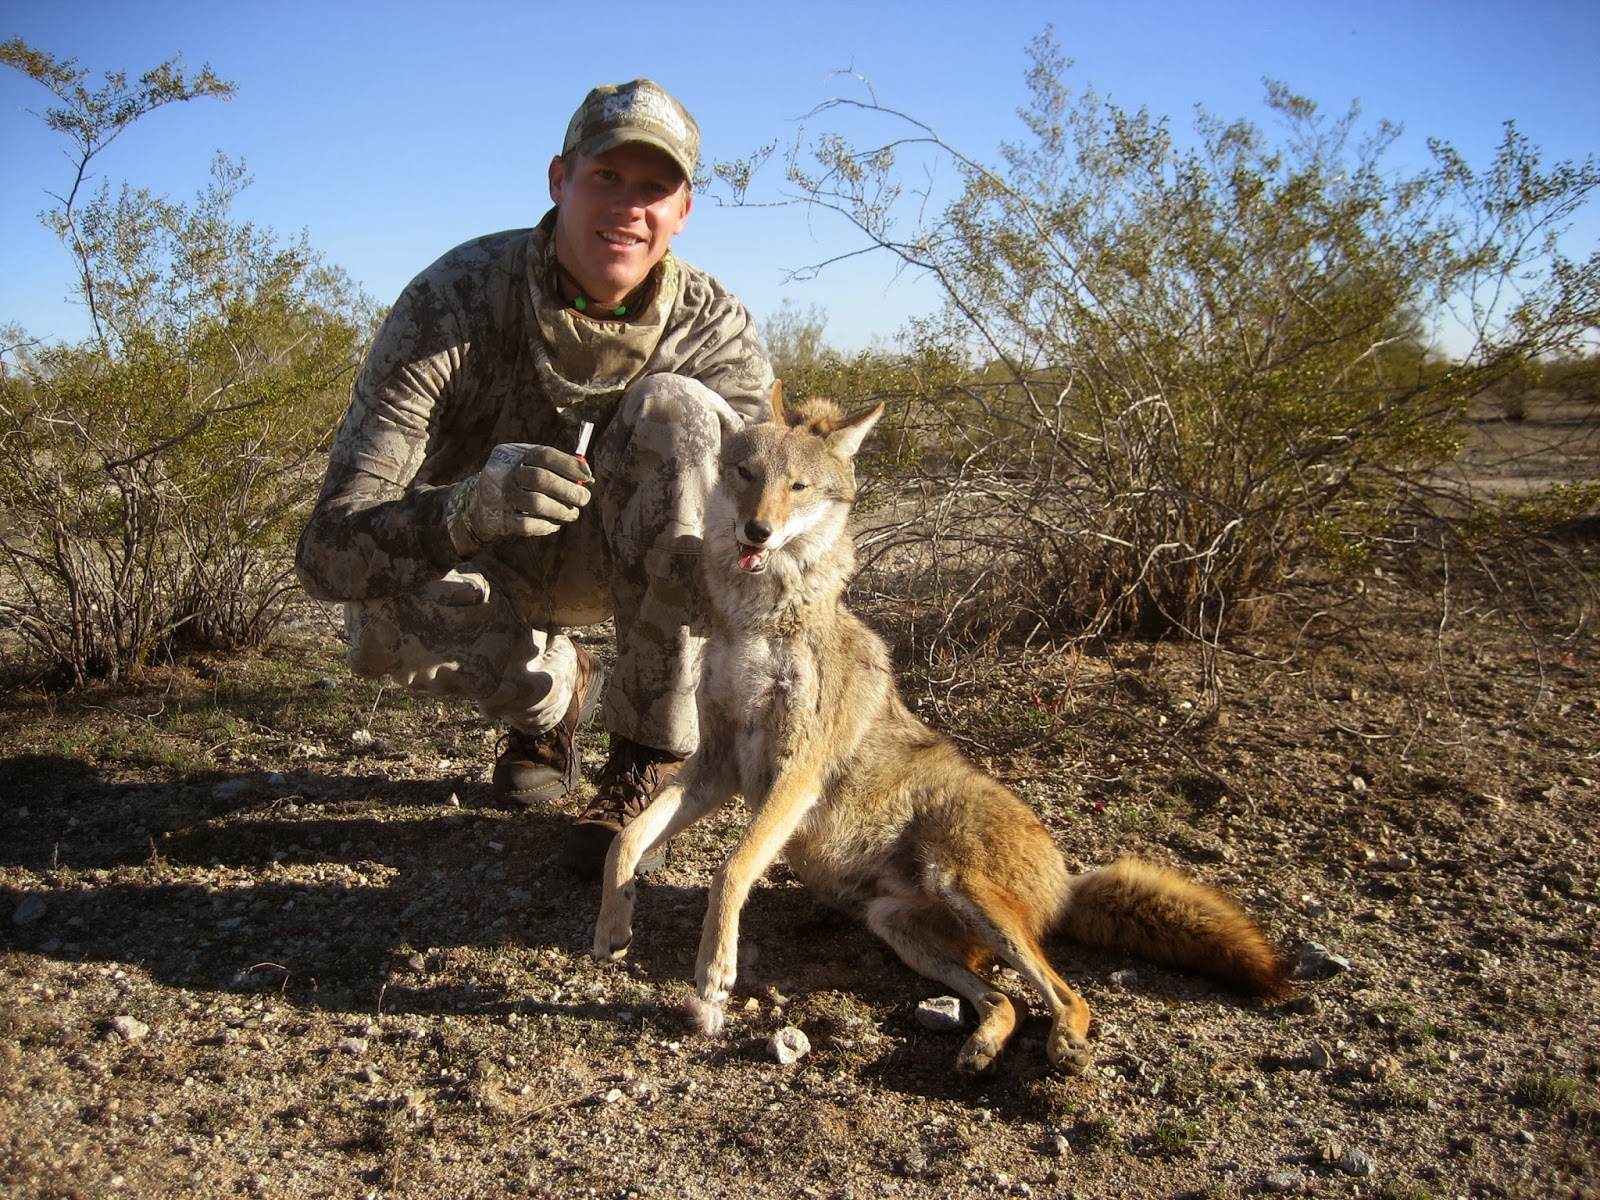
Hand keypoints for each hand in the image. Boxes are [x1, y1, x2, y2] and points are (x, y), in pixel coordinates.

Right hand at [446, 442, 591, 550]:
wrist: (478, 503)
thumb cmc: (515, 480)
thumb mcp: (528, 464)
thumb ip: (555, 467)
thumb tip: (588, 479)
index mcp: (515, 455)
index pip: (545, 455)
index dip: (569, 464)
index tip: (587, 475)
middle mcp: (505, 473)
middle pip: (542, 479)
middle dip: (569, 490)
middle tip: (584, 498)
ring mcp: (501, 497)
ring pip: (537, 504)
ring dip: (561, 510)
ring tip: (572, 514)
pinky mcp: (500, 519)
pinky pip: (527, 525)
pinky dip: (546, 526)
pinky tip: (554, 524)